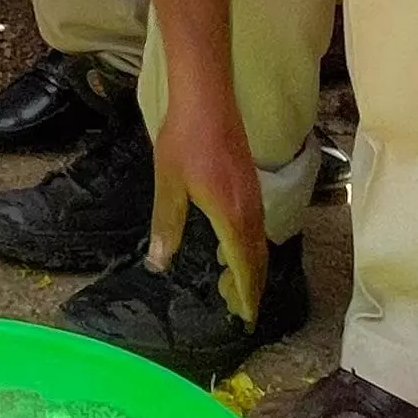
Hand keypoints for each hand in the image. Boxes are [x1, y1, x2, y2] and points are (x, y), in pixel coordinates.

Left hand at [147, 77, 271, 327]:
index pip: (244, 267)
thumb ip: (167, 225)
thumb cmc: (185, 140)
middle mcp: (249, 210)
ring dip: (248, 266)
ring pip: (258, 242)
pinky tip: (230, 245)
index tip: (246, 318)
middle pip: (257, 259)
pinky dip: (247, 246)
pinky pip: (255, 226)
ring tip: (230, 282)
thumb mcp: (168, 184)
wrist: (207, 99)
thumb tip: (159, 263)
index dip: (246, 294)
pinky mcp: (250, 183)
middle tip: (236, 308)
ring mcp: (253, 195)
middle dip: (249, 287)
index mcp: (231, 216)